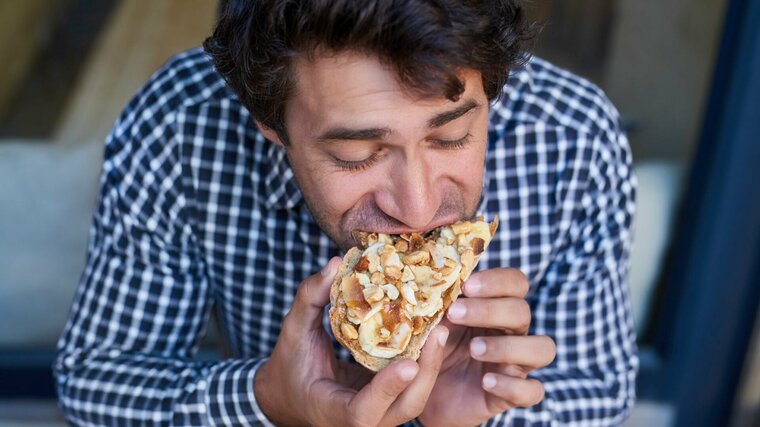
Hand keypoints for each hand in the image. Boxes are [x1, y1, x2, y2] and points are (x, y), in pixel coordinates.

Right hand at [255, 257, 449, 425]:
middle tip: (438, 332)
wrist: (290, 394)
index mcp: (334, 410)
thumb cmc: (289, 365)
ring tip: (441, 327)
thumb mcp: (293, 330)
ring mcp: (380, 412)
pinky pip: (413, 386)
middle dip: (428, 372)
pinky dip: (425, 360)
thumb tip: (335, 263)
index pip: (363, 412)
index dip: (387, 389)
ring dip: (432, 364)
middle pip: (406, 408)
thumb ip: (310, 298)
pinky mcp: (389, 400)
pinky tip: (434, 330)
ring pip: (416, 398)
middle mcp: (362, 419)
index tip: (408, 364)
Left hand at [418, 268, 555, 426]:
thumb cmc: (433, 349)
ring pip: (542, 349)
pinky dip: (511, 386)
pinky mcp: (512, 396)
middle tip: (455, 313)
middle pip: (522, 311)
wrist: (425, 393)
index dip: (497, 281)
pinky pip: (533, 391)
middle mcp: (512, 333)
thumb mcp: (431, 325)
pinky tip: (486, 381)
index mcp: (495, 308)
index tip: (466, 286)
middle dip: (489, 310)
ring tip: (473, 349)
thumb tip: (429, 286)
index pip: (515, 283)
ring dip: (508, 346)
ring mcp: (516, 365)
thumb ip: (437, 306)